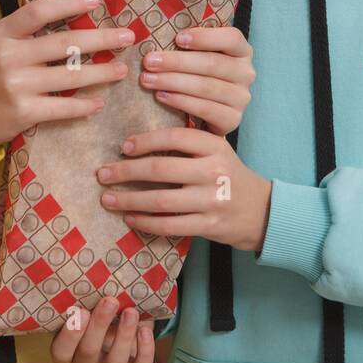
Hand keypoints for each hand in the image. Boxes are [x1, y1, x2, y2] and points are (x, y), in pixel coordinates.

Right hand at [0, 0, 135, 149]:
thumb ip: (29, 33)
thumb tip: (77, 18)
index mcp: (2, 34)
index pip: (39, 12)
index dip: (69, 3)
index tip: (96, 0)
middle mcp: (9, 56)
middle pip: (64, 44)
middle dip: (102, 39)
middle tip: (128, 37)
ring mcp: (16, 85)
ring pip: (70, 77)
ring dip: (101, 73)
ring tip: (121, 70)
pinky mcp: (24, 112)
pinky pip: (63, 108)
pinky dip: (85, 105)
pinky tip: (99, 102)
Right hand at [49, 299, 154, 362]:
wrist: (123, 351)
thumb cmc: (100, 329)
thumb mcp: (88, 323)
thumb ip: (89, 310)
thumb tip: (99, 277)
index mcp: (70, 353)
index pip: (61, 350)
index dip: (70, 334)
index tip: (81, 311)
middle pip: (88, 351)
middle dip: (99, 325)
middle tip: (110, 301)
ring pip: (114, 360)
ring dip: (124, 334)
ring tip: (131, 311)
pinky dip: (144, 349)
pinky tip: (145, 330)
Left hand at [97, 127, 272, 250]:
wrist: (260, 210)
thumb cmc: (228, 175)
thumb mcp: (216, 150)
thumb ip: (187, 142)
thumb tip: (138, 139)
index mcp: (214, 146)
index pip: (174, 137)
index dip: (145, 141)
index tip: (124, 147)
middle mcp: (214, 171)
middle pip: (161, 169)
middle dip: (126, 172)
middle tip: (103, 174)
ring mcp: (211, 200)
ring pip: (161, 200)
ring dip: (128, 200)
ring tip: (107, 198)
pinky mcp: (209, 225)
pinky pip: (169, 225)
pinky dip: (145, 222)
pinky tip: (130, 218)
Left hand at [139, 26, 254, 134]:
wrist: (207, 115)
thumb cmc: (198, 76)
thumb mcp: (198, 56)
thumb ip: (188, 43)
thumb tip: (158, 29)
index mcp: (242, 51)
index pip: (231, 38)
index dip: (205, 37)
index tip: (177, 38)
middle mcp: (246, 73)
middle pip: (212, 64)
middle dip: (176, 62)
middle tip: (149, 61)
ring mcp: (241, 98)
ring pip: (206, 87)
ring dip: (172, 82)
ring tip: (147, 79)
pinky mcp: (233, 119)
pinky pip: (205, 109)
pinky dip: (181, 101)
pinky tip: (161, 96)